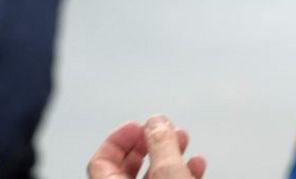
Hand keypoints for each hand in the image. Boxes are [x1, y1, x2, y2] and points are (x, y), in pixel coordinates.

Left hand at [87, 115, 206, 178]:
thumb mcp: (167, 172)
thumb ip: (161, 144)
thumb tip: (156, 122)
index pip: (100, 159)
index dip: (118, 138)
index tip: (138, 125)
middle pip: (126, 166)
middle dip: (148, 142)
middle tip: (162, 130)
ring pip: (151, 176)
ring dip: (168, 154)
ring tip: (183, 140)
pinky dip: (181, 172)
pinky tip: (195, 164)